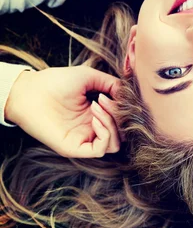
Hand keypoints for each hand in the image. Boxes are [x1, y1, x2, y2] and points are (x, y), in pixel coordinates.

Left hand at [5, 66, 120, 157]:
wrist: (29, 90)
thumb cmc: (55, 82)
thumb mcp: (90, 77)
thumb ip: (112, 84)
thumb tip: (128, 95)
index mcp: (95, 115)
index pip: (121, 121)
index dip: (123, 109)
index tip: (113, 93)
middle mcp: (91, 129)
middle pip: (121, 134)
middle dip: (118, 115)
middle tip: (103, 99)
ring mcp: (83, 139)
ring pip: (115, 144)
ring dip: (112, 124)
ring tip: (97, 106)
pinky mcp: (74, 148)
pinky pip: (100, 149)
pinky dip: (105, 134)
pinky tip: (95, 119)